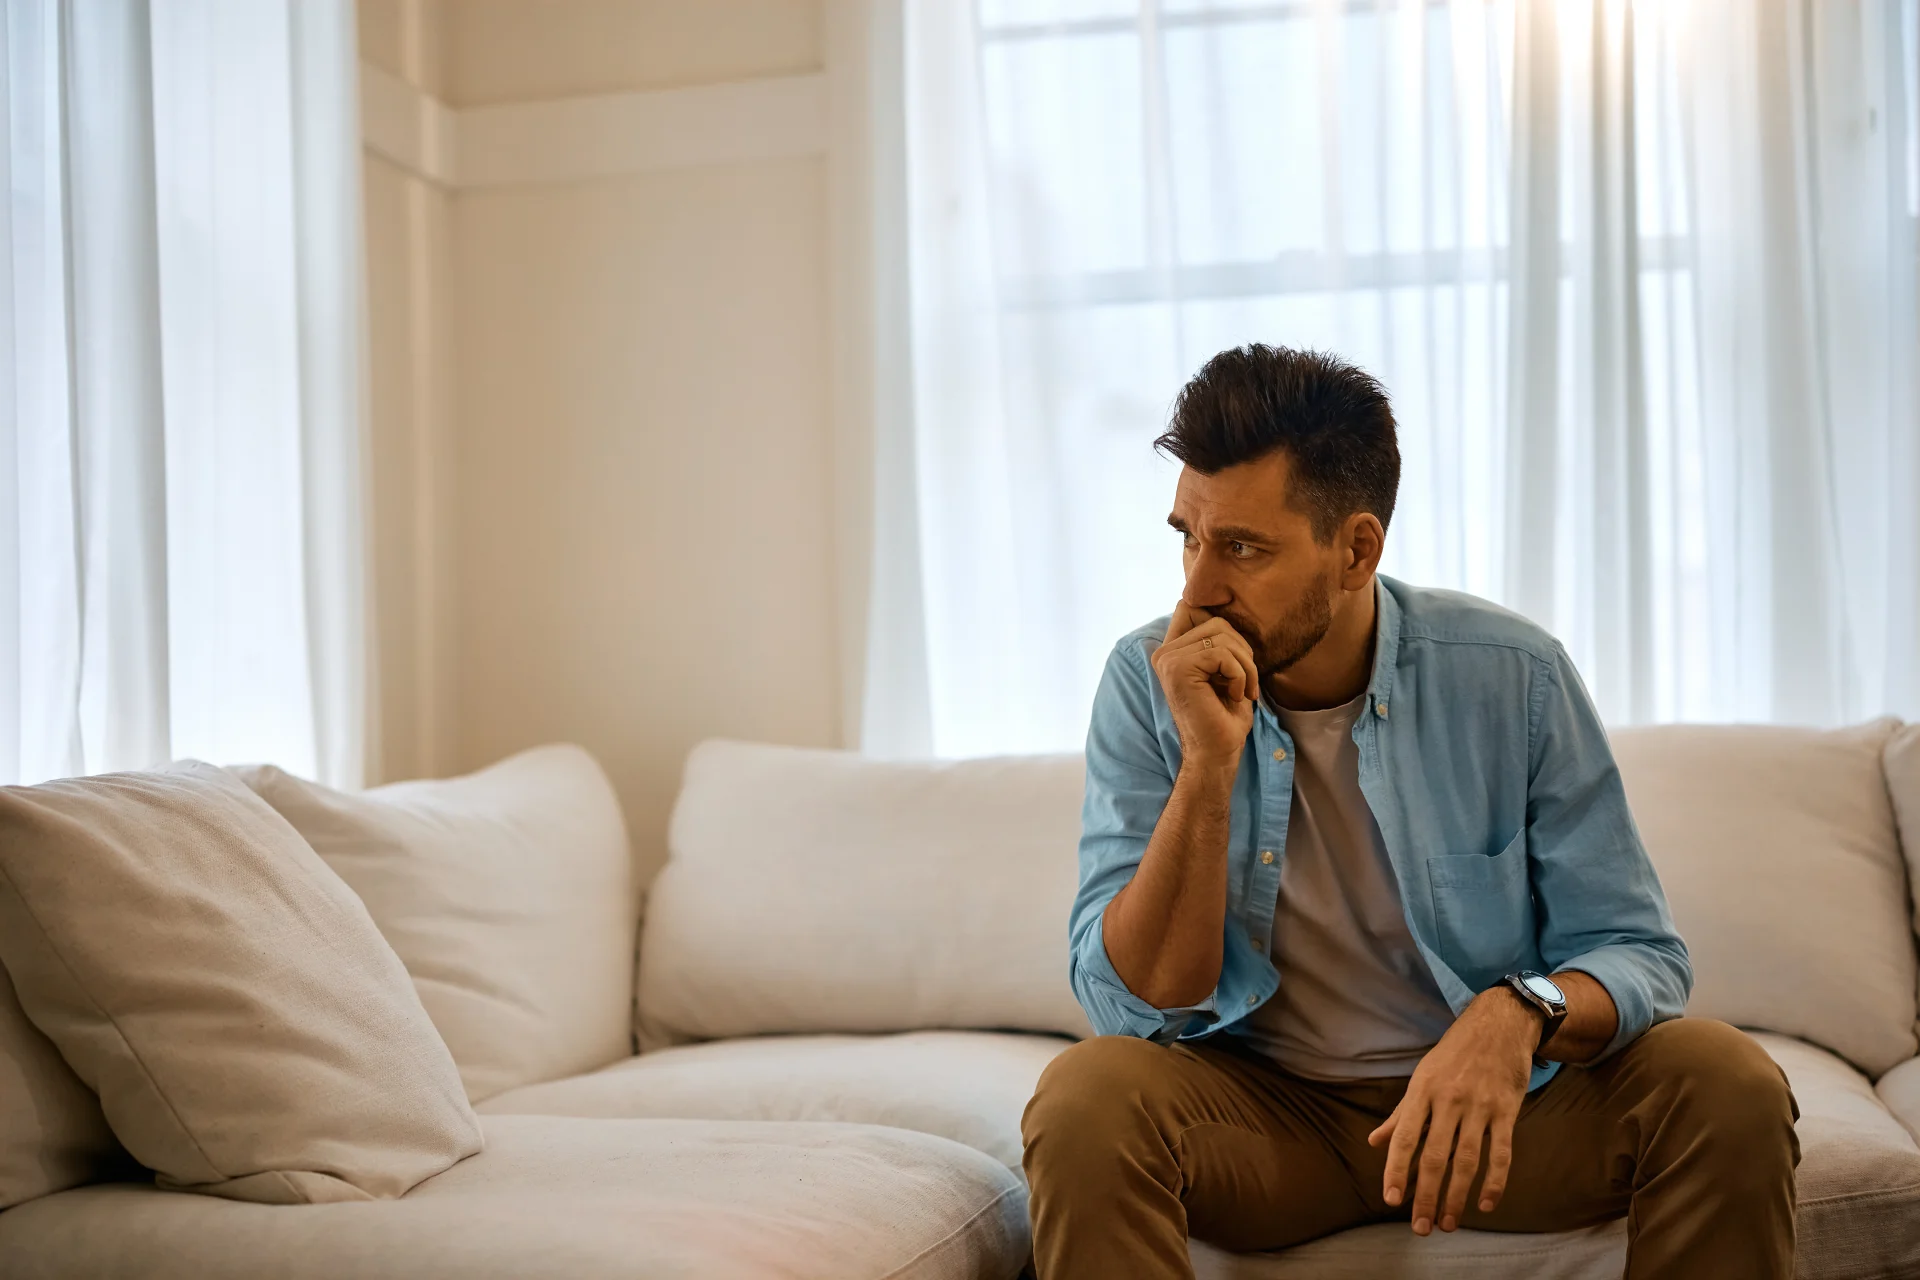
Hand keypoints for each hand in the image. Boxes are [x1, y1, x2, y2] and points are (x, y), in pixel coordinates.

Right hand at [1151, 601, 1257, 769]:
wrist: (1217, 753)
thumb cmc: (1224, 716)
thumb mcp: (1225, 670)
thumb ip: (1218, 641)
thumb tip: (1225, 608)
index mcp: (1173, 651)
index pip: (1191, 606)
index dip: (1219, 621)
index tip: (1233, 658)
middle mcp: (1164, 652)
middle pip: (1217, 620)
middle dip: (1242, 650)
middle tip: (1245, 683)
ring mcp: (1168, 660)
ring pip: (1223, 635)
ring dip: (1245, 665)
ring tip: (1242, 691)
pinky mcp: (1178, 669)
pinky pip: (1222, 654)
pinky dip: (1240, 676)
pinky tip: (1234, 696)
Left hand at [1366, 987, 1537, 1234]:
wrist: (1499, 1023)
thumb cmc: (1454, 1053)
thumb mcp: (1422, 1076)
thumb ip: (1401, 1114)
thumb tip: (1375, 1142)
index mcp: (1422, 1091)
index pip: (1405, 1138)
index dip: (1397, 1170)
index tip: (1391, 1199)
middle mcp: (1448, 1100)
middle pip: (1435, 1157)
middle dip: (1426, 1195)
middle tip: (1421, 1227)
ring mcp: (1479, 1106)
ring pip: (1467, 1160)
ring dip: (1457, 1196)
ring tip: (1447, 1223)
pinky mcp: (1507, 1110)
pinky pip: (1502, 1153)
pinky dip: (1495, 1181)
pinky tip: (1486, 1204)